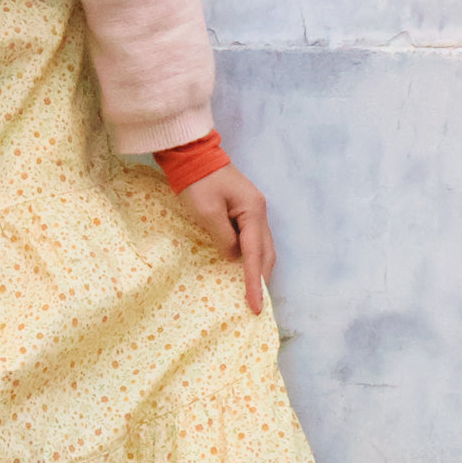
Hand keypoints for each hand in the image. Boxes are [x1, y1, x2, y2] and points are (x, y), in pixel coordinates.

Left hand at [177, 164, 275, 313]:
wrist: (195, 157)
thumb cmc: (199, 183)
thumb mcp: (207, 213)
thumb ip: (223, 238)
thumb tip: (233, 257)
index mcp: (253, 212)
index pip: (255, 255)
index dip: (254, 282)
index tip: (255, 305)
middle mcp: (259, 213)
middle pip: (266, 253)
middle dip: (262, 279)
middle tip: (257, 305)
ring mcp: (254, 211)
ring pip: (262, 248)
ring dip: (259, 270)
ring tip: (254, 293)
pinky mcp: (244, 211)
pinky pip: (253, 240)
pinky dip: (252, 258)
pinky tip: (245, 269)